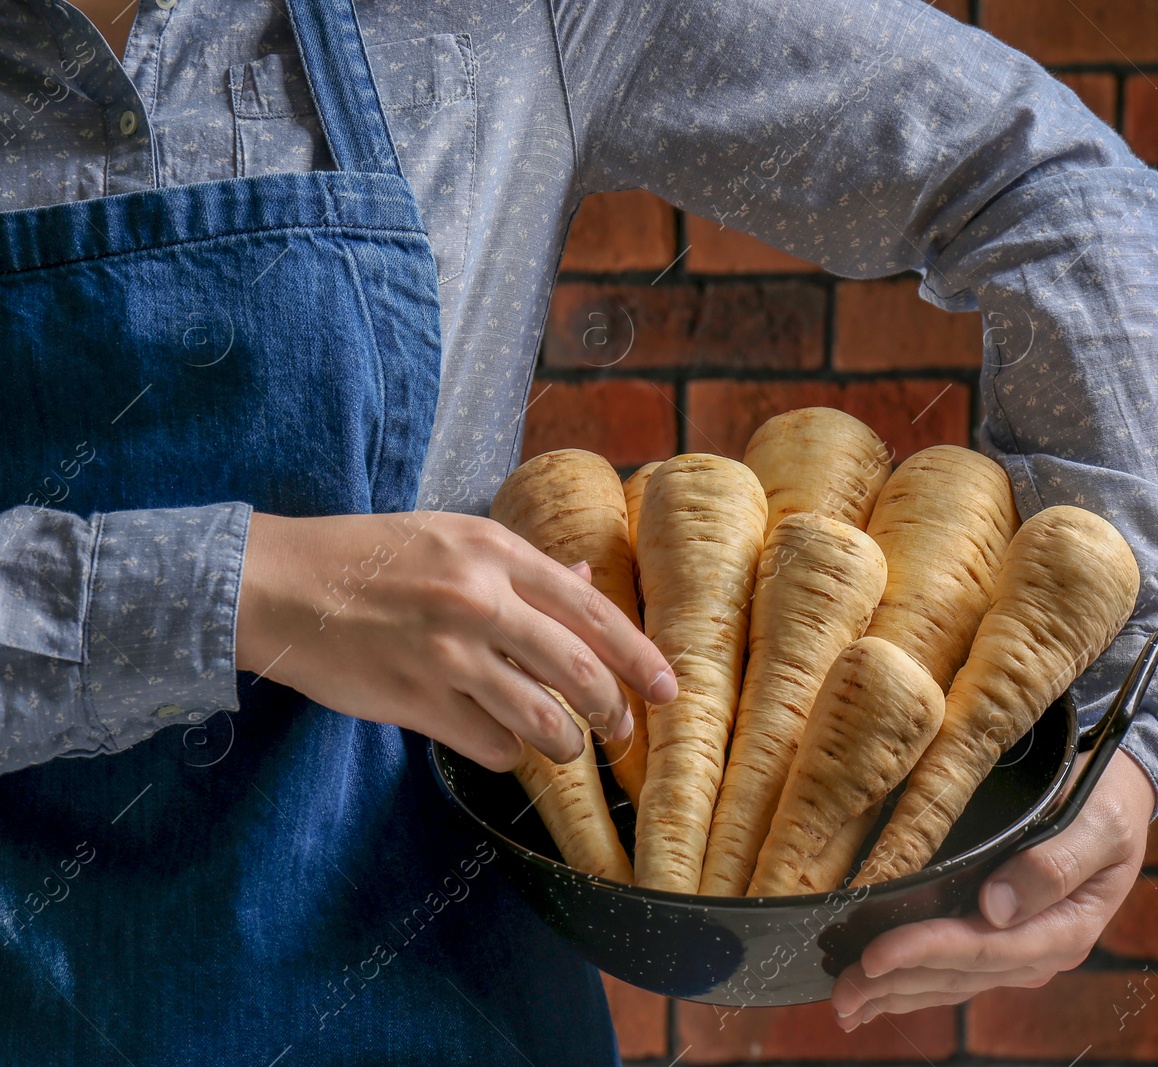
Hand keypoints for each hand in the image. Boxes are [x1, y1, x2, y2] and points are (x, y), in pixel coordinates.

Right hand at [235, 510, 676, 770]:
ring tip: (565, 747)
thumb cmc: (367, 556)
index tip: (667, 687)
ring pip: (541, 720)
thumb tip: (587, 576)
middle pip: (579, 671)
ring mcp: (446, 654)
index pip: (592, 609)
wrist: (276, 584)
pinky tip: (501, 744)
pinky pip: (490, 745)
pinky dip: (508, 753)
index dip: (639, 656)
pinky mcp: (414, 701)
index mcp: (494, 551)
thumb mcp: (450, 536)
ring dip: (565, 744)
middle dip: (614, 712)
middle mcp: (478, 599)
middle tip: (622, 731)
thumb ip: (523, 565)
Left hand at [830, 746, 1155, 1028]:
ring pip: (950, 980)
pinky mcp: (1003, 939)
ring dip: (896, 991)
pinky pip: (954, 969)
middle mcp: (1040, 949)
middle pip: (958, 974)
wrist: (1117, 796)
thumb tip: (998, 906)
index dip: (926, 951)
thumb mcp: (1098, 823)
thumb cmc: (1107, 801)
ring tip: (846, 1002)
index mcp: (1065, 928)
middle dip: (896, 983)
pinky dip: (913, 980)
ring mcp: (1020, 948)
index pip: (984, 947)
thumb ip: (1055, 864)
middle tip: (841, 990)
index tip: (876, 954)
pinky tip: (878, 989)